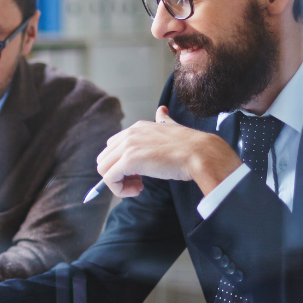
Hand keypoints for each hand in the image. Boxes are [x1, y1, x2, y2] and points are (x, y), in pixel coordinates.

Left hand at [96, 106, 241, 197]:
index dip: (122, 163)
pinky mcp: (128, 161)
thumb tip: (161, 111)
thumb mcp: (172, 128)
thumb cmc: (190, 146)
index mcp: (137, 127)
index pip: (113, 147)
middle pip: (105, 158)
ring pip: (103, 169)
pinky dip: (119, 189)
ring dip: (118, 183)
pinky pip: (109, 179)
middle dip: (117, 173)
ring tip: (138, 187)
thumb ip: (164, 120)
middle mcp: (129, 134)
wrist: (200, 153)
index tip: (139, 173)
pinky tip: (138, 190)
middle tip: (138, 182)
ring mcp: (127, 146)